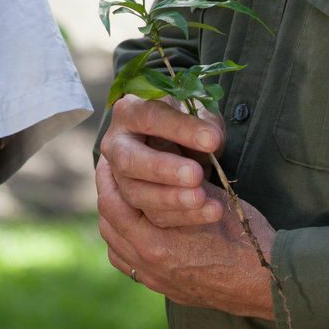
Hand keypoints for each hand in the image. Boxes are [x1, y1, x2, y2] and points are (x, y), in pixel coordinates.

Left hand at [97, 150, 276, 318]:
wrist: (269, 283)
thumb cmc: (245, 237)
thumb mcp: (211, 200)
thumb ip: (176, 186)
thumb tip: (159, 162)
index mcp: (154, 243)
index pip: (112, 203)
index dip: (109, 177)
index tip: (111, 160)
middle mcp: (148, 266)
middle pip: (108, 225)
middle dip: (108, 196)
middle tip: (112, 175)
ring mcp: (156, 281)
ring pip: (116, 248)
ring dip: (115, 222)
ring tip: (122, 199)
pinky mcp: (166, 289)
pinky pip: (131, 265)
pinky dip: (127, 245)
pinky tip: (138, 229)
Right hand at [98, 94, 227, 227]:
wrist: (180, 150)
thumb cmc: (188, 126)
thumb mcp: (198, 115)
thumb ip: (205, 123)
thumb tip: (211, 140)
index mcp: (130, 112)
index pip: (149, 117)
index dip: (180, 128)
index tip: (212, 140)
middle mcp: (116, 144)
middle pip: (128, 160)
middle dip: (162, 169)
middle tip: (195, 174)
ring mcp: (119, 177)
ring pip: (135, 193)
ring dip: (171, 199)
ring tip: (202, 198)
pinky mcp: (132, 205)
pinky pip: (151, 217)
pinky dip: (183, 217)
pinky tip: (210, 212)